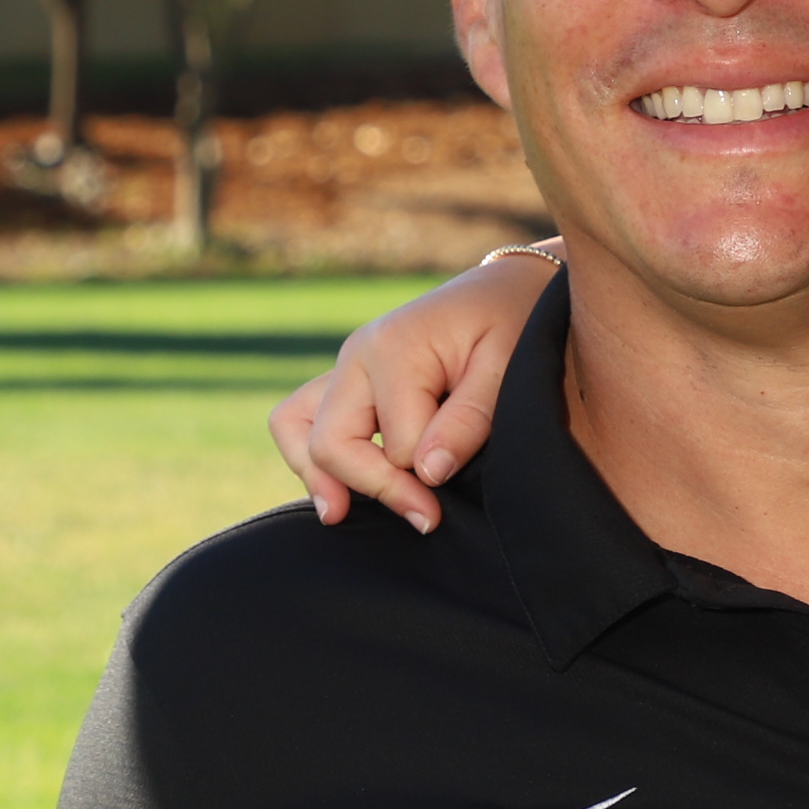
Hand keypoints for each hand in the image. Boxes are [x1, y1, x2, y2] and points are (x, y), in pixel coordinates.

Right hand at [269, 247, 557, 531]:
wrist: (507, 289)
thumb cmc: (514, 325)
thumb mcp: (508, 368)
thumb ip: (468, 420)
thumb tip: (427, 473)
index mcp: (395, 348)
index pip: (393, 446)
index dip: (419, 486)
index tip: (444, 511)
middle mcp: (357, 354)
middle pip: (329, 443)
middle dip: (372, 488)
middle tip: (423, 519)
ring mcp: (346, 364)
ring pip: (294, 427)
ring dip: (317, 474)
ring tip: (342, 514)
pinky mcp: (347, 376)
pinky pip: (301, 417)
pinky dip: (312, 455)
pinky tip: (338, 489)